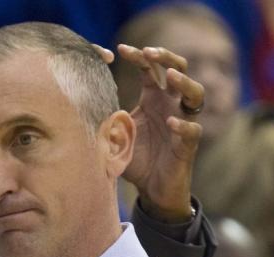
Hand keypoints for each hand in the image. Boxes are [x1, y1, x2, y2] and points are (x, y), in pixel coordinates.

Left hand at [112, 44, 204, 222]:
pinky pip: (192, 131)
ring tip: (170, 77)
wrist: (151, 190)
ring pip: (195, 94)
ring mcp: (183, 122)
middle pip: (179, 69)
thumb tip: (78, 102)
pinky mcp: (188, 145)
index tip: (120, 49)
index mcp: (154, 97)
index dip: (139, 55)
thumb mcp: (117, 132)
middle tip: (150, 52)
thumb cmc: (136, 158)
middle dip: (166, 57)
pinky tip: (171, 124)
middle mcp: (171, 105)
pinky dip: (183, 126)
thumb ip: (106, 116)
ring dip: (184, 83)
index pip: (151, 68)